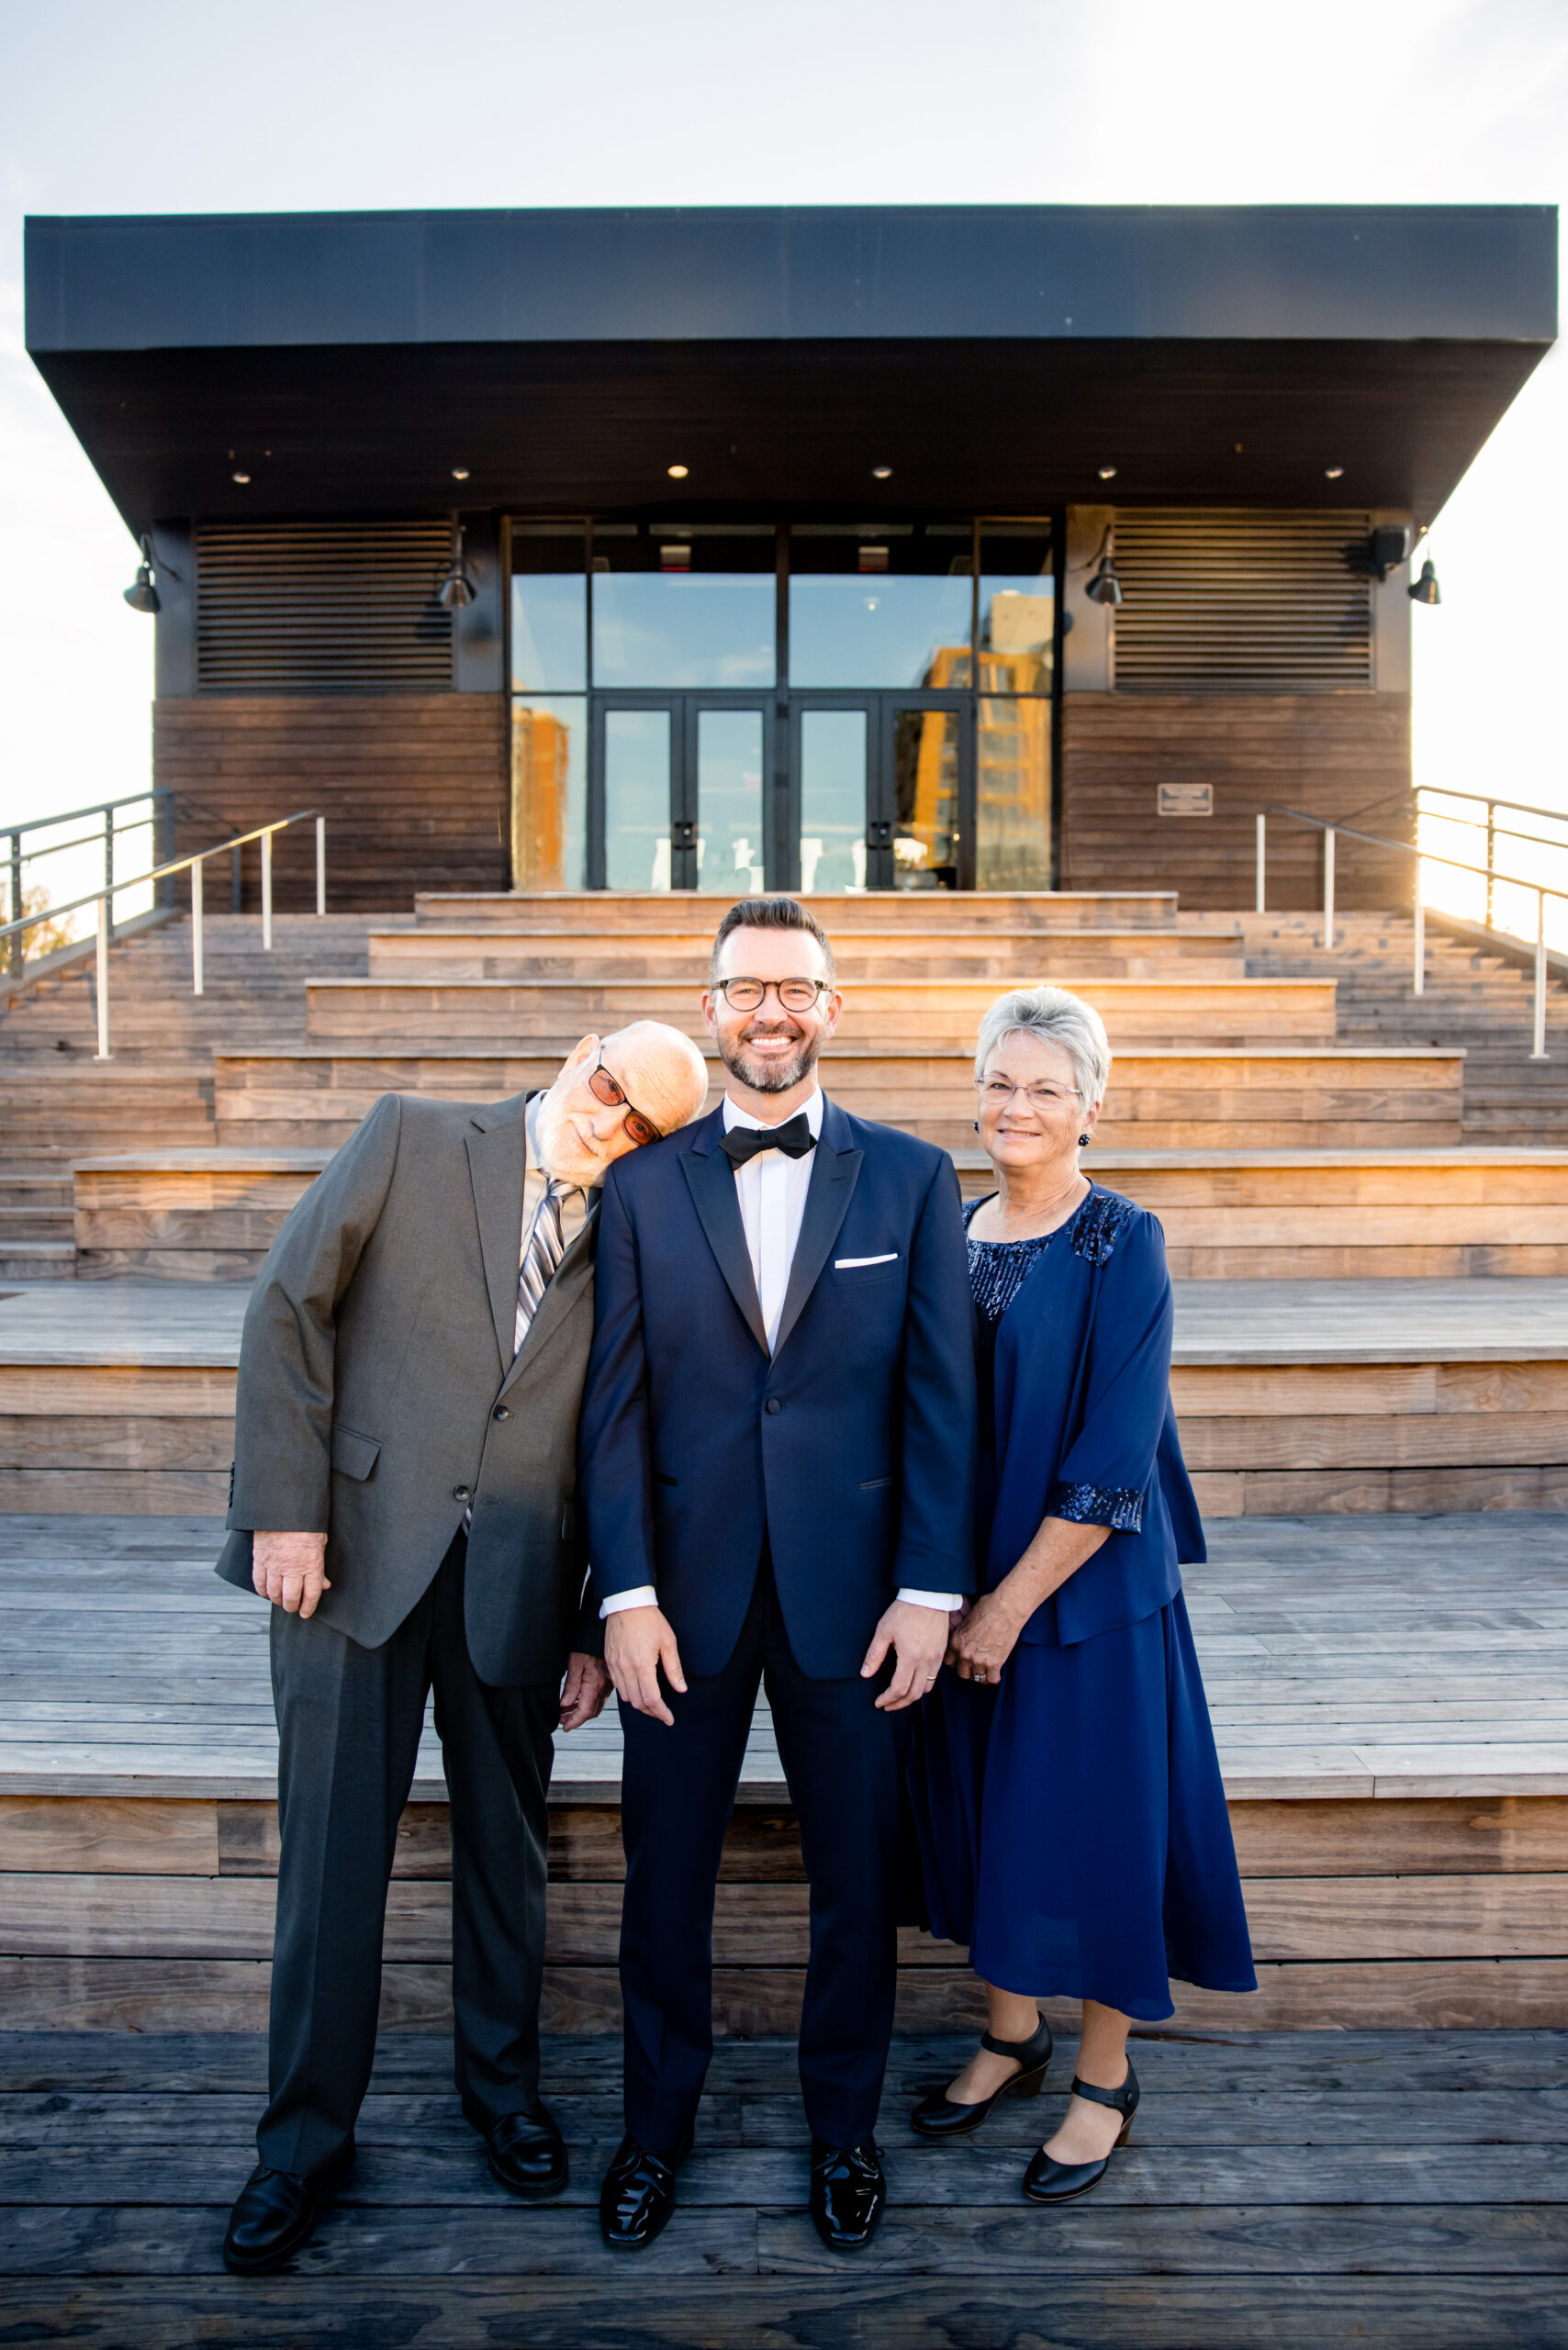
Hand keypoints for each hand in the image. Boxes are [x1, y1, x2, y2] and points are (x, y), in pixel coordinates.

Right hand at [252, 1531, 330, 1617]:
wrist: (283, 1507)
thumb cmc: (306, 1523)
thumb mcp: (321, 1542)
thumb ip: (320, 1566)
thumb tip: (324, 1585)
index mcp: (311, 1563)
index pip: (311, 1594)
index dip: (308, 1607)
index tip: (306, 1613)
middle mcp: (292, 1567)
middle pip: (290, 1598)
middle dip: (292, 1607)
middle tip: (293, 1607)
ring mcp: (274, 1564)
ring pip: (273, 1593)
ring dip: (277, 1600)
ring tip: (281, 1601)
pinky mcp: (260, 1559)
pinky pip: (259, 1582)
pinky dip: (262, 1591)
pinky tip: (266, 1592)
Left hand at [559, 1651, 612, 1731]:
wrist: (601, 1634)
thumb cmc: (588, 1644)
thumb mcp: (575, 1664)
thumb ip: (571, 1686)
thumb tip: (565, 1704)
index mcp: (595, 1685)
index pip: (585, 1711)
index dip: (574, 1722)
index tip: (564, 1727)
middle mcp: (604, 1688)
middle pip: (591, 1711)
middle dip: (576, 1718)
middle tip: (562, 1720)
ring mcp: (608, 1685)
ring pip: (595, 1705)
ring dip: (580, 1710)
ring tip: (565, 1711)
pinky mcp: (609, 1680)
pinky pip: (598, 1697)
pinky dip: (587, 1702)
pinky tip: (576, 1699)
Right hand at [603, 1605, 686, 1727]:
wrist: (627, 1603)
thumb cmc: (649, 1620)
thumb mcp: (668, 1642)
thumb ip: (674, 1669)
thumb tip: (681, 1689)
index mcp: (642, 1665)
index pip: (652, 1699)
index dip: (662, 1713)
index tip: (669, 1719)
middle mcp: (626, 1668)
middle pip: (638, 1703)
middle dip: (652, 1712)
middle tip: (663, 1713)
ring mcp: (615, 1666)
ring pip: (626, 1697)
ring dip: (639, 1704)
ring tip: (652, 1704)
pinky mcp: (609, 1661)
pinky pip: (618, 1686)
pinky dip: (628, 1693)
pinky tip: (638, 1690)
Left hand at [861, 1598, 949, 1711]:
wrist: (929, 1597)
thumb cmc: (904, 1612)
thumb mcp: (883, 1631)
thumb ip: (874, 1655)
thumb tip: (865, 1674)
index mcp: (910, 1657)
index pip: (899, 1689)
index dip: (887, 1699)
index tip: (878, 1702)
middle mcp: (926, 1662)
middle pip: (914, 1694)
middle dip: (899, 1704)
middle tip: (887, 1705)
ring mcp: (936, 1659)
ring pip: (926, 1689)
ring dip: (912, 1697)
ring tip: (899, 1697)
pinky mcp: (941, 1654)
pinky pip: (933, 1678)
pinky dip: (922, 1686)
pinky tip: (912, 1682)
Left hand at [946, 1589, 1025, 1683]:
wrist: (1007, 1609)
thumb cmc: (988, 1607)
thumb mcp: (968, 1618)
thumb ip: (963, 1632)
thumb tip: (964, 1635)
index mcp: (956, 1642)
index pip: (949, 1661)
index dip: (957, 1661)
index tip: (963, 1660)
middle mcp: (965, 1654)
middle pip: (962, 1673)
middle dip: (969, 1670)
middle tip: (976, 1666)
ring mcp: (979, 1660)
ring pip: (977, 1678)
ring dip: (982, 1674)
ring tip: (987, 1670)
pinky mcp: (995, 1664)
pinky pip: (992, 1679)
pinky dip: (995, 1678)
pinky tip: (997, 1673)